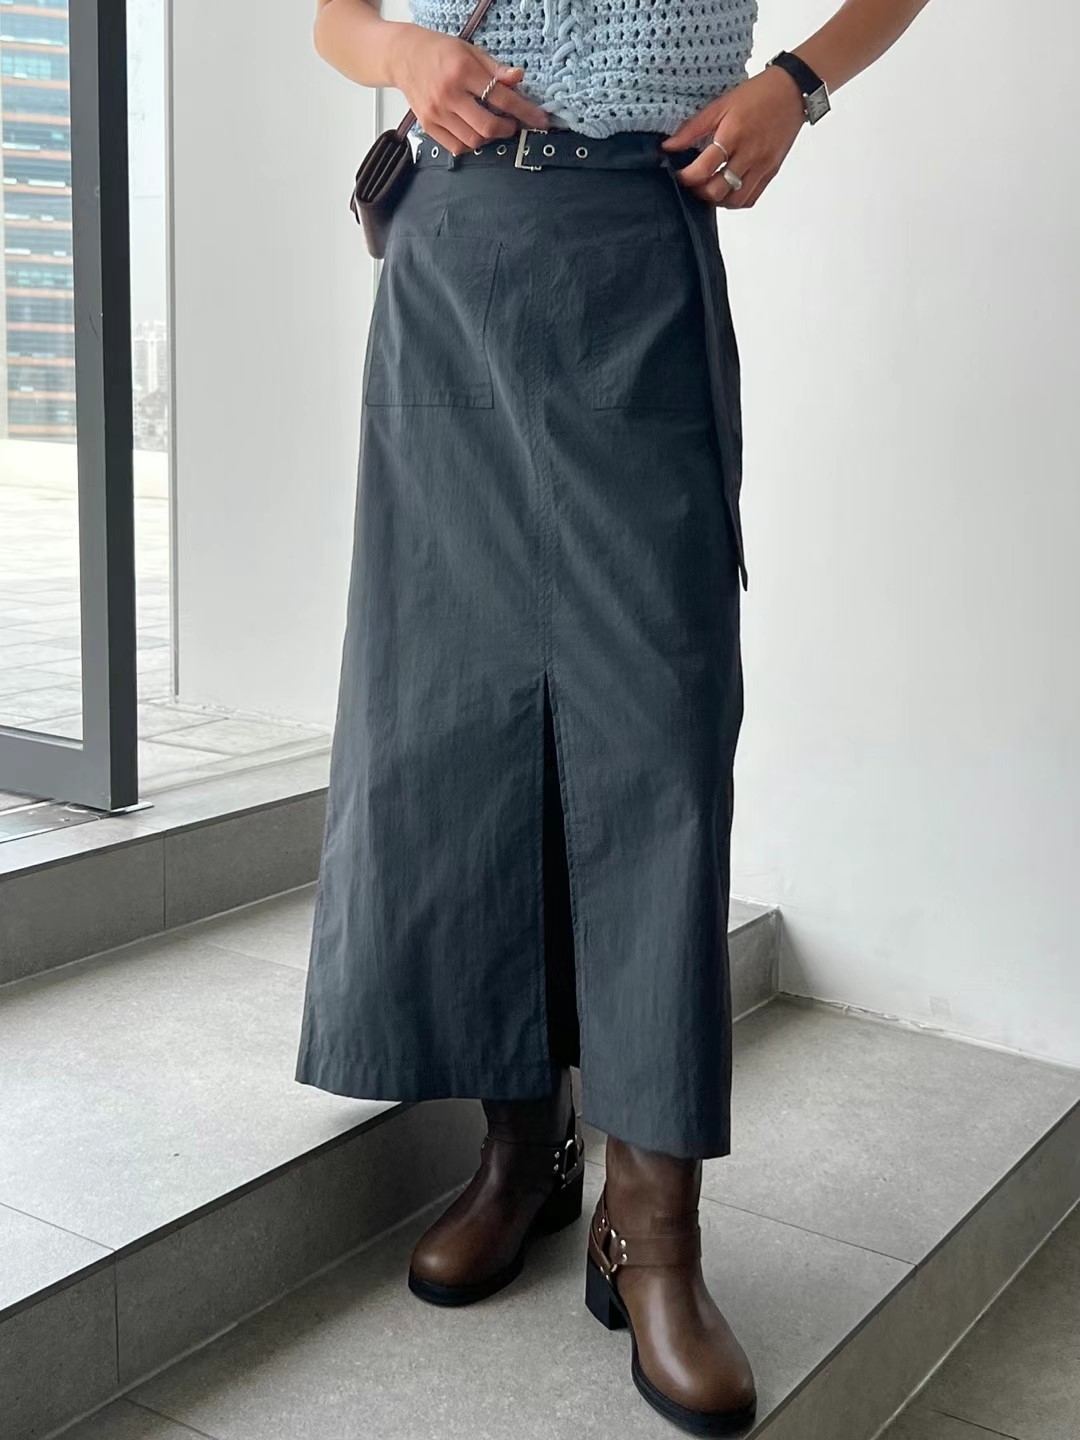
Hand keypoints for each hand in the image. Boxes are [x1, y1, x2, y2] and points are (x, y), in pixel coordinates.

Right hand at [387, 24, 551, 153]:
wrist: (403, 55)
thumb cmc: (439, 51)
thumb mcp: (470, 51)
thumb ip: (495, 69)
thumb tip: (519, 78)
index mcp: (462, 70)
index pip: (501, 97)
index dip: (525, 111)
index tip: (540, 120)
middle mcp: (448, 93)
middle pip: (487, 125)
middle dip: (506, 129)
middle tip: (512, 125)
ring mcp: (436, 112)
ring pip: (473, 140)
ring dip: (489, 138)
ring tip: (493, 126)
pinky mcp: (428, 125)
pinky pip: (456, 146)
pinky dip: (471, 144)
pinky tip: (475, 132)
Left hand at [660, 66, 806, 208]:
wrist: (793, 91)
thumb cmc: (756, 95)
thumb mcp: (720, 105)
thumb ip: (693, 128)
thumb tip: (668, 146)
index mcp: (733, 135)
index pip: (704, 169)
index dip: (686, 177)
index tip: (679, 174)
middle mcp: (749, 154)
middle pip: (717, 190)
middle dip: (699, 192)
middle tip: (693, 183)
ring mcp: (762, 166)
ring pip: (734, 200)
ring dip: (717, 200)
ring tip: (709, 188)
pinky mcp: (771, 172)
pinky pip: (751, 198)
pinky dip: (735, 201)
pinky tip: (727, 190)